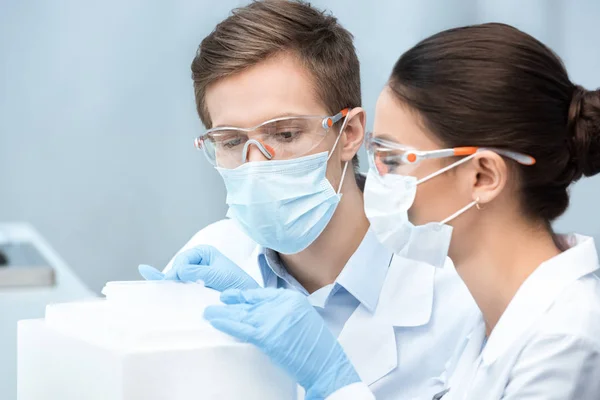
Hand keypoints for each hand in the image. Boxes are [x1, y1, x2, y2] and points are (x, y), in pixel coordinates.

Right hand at [138, 245, 258, 290]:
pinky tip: (145, 271)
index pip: (184, 259)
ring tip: (161, 288)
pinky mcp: (193, 285)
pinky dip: (164, 280)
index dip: (178, 270)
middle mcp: (197, 261)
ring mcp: (194, 273)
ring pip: (176, 277)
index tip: (175, 280)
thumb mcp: (216, 275)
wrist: (244, 299)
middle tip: (169, 287)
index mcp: (204, 252)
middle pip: (177, 268)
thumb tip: (177, 272)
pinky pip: (176, 281)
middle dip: (173, 277)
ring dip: (171, 283)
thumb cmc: (235, 283)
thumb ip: (196, 273)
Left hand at [204, 288, 360, 399]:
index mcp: (292, 299)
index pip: (262, 294)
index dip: (244, 296)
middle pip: (250, 303)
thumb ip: (284, 314)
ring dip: (223, 313)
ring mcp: (274, 318)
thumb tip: (264, 316)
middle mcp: (282, 304)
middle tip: (216, 303)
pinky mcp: (267, 334)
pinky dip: (225, 322)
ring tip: (208, 312)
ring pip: (242, 314)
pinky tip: (215, 320)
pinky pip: (240, 326)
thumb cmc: (316, 350)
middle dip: (231, 304)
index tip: (231, 296)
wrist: (327, 366)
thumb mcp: (302, 321)